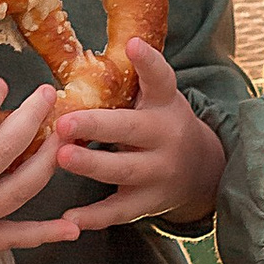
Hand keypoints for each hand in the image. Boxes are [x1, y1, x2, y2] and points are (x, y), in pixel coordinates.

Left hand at [51, 40, 226, 228]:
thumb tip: (73, 62)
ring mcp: (160, 172)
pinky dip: (94, 217)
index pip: (161, 79)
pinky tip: (69, 219)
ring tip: (62, 157)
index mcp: (165, 104)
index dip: (148, 62)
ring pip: (124, 170)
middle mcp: (167, 137)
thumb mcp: (155, 100)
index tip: (134, 44)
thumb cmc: (160, 124)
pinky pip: (119, 211)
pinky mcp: (148, 202)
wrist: (201, 171)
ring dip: (92, 165)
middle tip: (66, 122)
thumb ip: (127, 84)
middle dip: (98, 126)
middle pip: (133, 129)